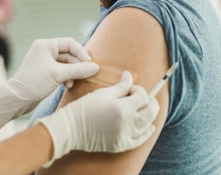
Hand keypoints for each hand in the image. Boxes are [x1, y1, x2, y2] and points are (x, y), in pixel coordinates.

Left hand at [0, 38, 98, 131]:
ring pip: (66, 64)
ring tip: (74, 82)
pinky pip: (62, 71)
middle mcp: (45, 51)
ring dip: (73, 72)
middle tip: (86, 74)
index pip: (70, 43)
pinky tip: (68, 85)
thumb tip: (95, 67)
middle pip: (69, 54)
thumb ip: (78, 70)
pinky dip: (67, 77)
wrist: (17, 99)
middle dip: (78, 64)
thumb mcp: (58, 74)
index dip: (81, 52)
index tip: (89, 64)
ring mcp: (45, 62)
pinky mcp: (46, 73)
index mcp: (45, 45)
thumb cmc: (34, 83)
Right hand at [38, 71, 159, 166]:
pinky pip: (140, 139)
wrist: (70, 128)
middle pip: (150, 111)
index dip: (138, 89)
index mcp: (122, 108)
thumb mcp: (103, 93)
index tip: (130, 88)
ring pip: (147, 125)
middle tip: (143, 97)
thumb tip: (130, 76)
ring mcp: (125, 136)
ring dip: (149, 114)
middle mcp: (127, 124)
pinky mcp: (121, 145)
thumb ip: (121, 86)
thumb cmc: (84, 108)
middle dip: (150, 101)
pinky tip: (149, 126)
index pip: (143, 97)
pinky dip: (147, 132)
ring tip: (145, 108)